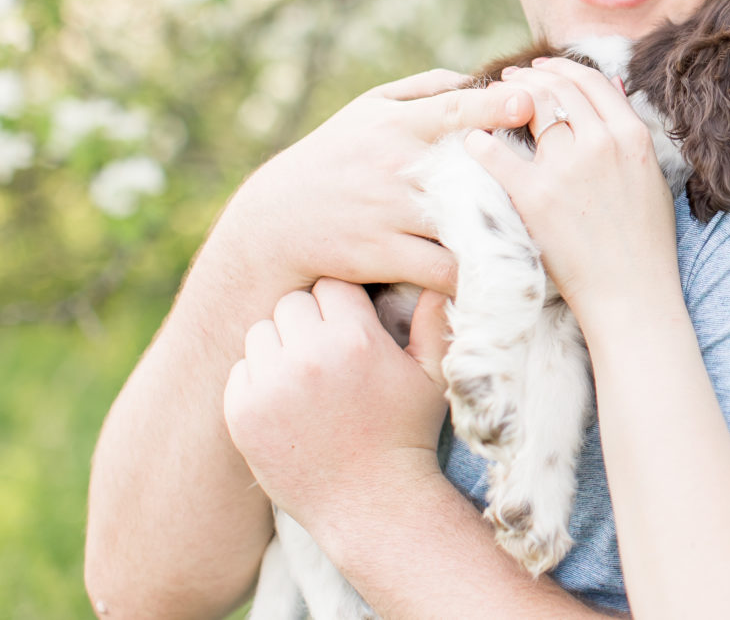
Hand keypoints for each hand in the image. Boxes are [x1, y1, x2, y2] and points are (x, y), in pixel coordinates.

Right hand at [215, 68, 538, 296]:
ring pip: (463, 225)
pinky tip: (504, 274)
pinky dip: (475, 273)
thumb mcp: (367, 109)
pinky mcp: (385, 256)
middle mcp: (397, 167)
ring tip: (546, 239)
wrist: (276, 222)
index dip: (494, 106)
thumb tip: (478, 75)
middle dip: (515, 179)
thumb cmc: (333, 156)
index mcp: (397, 125)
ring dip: (504, 234)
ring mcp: (392, 213)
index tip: (530, 102)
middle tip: (561, 184)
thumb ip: (424, 89)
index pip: (453, 110)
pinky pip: (443, 270)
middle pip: (469, 170)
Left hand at [222, 279, 450, 534]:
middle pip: (292, 302)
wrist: (372, 503)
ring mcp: (269, 386)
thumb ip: (432, 318)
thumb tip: (440, 274)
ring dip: (281, 345)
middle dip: (310, 320)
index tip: (354, 327)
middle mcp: (307, 356)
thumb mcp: (432, 374)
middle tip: (330, 351)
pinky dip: (259, 379)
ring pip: (261, 331)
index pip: (331, 285)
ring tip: (308, 375)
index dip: (344, 304)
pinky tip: (288, 402)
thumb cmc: (407, 433)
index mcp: (354, 339)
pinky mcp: (242, 413)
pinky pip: (240, 369)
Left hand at [463, 60, 680, 321]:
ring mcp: (566, 168)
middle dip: (530, 75)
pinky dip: (480, 140)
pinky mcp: (534, 196)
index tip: (544, 68)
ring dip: (505, 95)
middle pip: (558, 88)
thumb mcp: (651, 177)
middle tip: (511, 76)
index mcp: (632, 137)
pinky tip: (472, 139)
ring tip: (492, 97)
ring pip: (528, 108)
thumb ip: (632, 129)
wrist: (631, 294)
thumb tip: (614, 83)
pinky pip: (495, 153)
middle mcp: (600, 143)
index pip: (592, 82)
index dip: (563, 68)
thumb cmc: (645, 241)